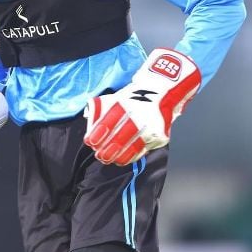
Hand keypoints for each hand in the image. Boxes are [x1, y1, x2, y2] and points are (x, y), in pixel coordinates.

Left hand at [84, 48, 200, 165]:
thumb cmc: (135, 96)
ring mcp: (151, 129)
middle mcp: (139, 117)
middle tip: (100, 155)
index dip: (97, 134)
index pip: (108, 122)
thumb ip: (101, 108)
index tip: (90, 141)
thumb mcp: (116, 97)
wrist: (163, 92)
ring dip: (118, 156)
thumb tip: (88, 118)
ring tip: (109, 159)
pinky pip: (142, 151)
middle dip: (107, 150)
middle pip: (120, 139)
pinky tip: (122, 159)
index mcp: (126, 105)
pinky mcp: (159, 137)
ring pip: (131, 149)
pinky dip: (131, 157)